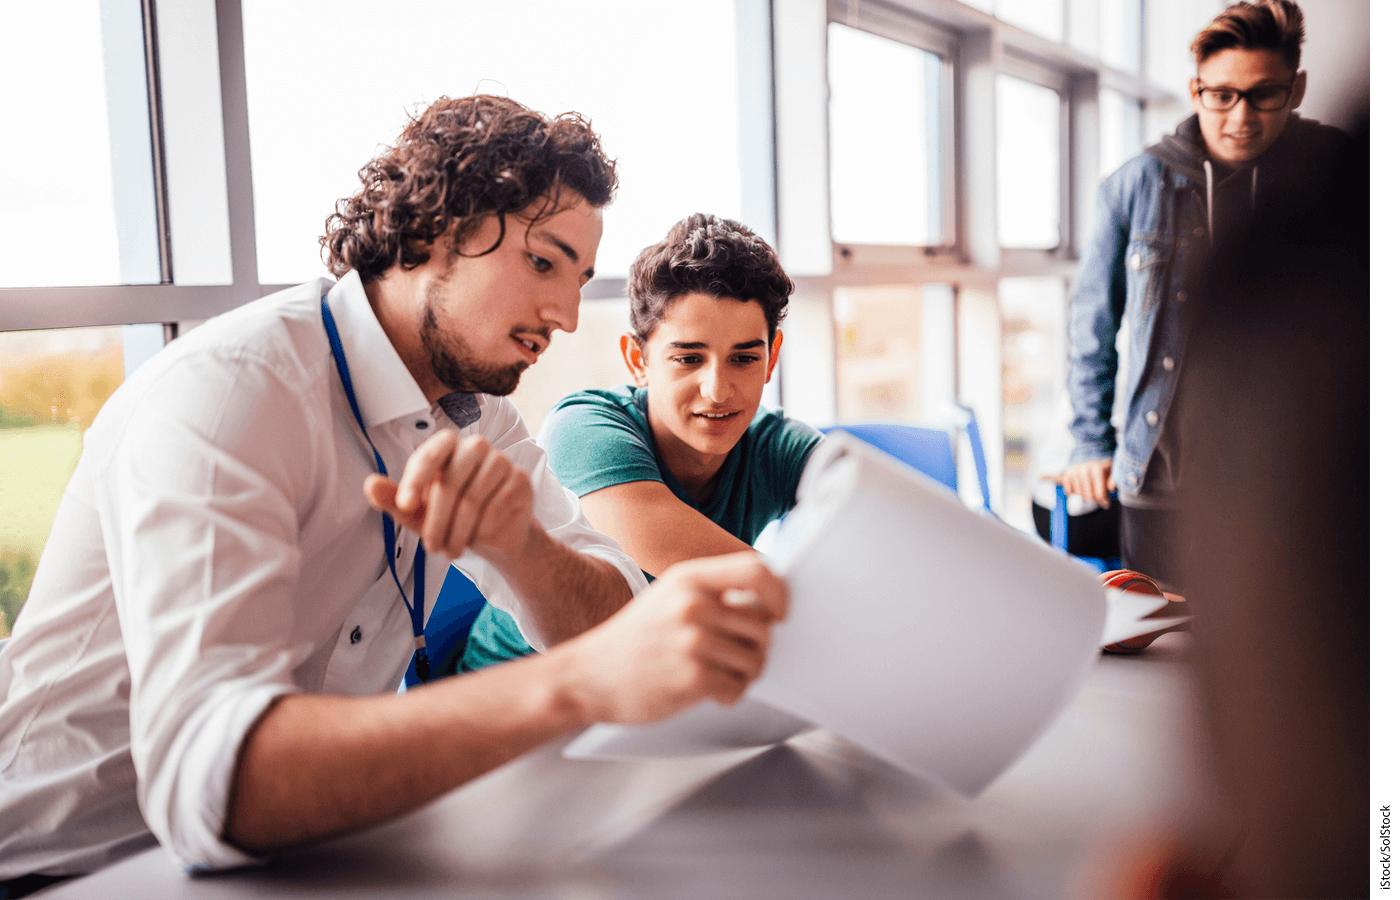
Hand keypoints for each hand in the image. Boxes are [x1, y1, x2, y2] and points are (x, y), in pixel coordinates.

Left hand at [364, 431, 534, 560]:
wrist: (495, 536)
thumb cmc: (453, 517)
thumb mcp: (419, 513)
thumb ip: (394, 498)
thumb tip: (370, 485)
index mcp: (448, 447)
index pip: (431, 453)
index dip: (416, 479)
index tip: (404, 506)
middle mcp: (476, 447)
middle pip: (451, 481)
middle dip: (436, 520)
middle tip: (431, 547)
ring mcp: (501, 461)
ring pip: (473, 499)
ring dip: (459, 532)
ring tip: (451, 549)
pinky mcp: (520, 479)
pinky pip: (497, 507)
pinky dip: (483, 530)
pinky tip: (479, 537)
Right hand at [561, 552, 788, 724]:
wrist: (587, 676)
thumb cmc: (632, 640)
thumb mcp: (667, 598)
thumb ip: (711, 595)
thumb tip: (765, 604)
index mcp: (688, 579)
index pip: (757, 570)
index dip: (778, 592)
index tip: (779, 613)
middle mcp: (692, 605)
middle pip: (762, 624)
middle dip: (757, 647)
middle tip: (737, 659)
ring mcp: (692, 641)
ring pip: (755, 659)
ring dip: (745, 673)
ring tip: (720, 675)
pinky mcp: (692, 677)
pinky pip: (738, 688)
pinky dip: (730, 694)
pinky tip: (710, 692)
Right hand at [1063, 458, 1114, 507]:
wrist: (1088, 457)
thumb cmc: (1103, 469)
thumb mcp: (1113, 472)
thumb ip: (1114, 480)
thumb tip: (1112, 488)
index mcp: (1097, 468)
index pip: (1099, 494)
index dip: (1104, 501)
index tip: (1106, 503)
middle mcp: (1084, 469)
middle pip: (1089, 496)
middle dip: (1095, 499)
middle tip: (1098, 496)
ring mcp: (1073, 472)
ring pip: (1079, 495)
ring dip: (1085, 495)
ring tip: (1090, 490)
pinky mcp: (1066, 475)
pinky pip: (1069, 492)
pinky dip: (1074, 492)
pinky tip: (1080, 487)